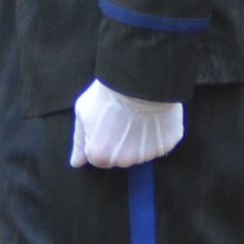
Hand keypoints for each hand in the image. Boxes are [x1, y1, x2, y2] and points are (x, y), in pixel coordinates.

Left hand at [69, 80, 184, 168]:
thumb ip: (79, 141)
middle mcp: (124, 161)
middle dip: (120, 144)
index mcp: (100, 156)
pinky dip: (157, 134)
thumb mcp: (83, 114)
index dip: (101, 141)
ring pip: (141, 153)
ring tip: (138, 117)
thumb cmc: (107, 95)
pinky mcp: (167, 145)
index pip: (98, 159)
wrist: (138, 80)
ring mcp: (147, 154)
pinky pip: (161, 143)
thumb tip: (76, 163)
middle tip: (122, 120)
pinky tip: (153, 118)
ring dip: (139, 140)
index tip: (106, 125)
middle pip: (120, 158)